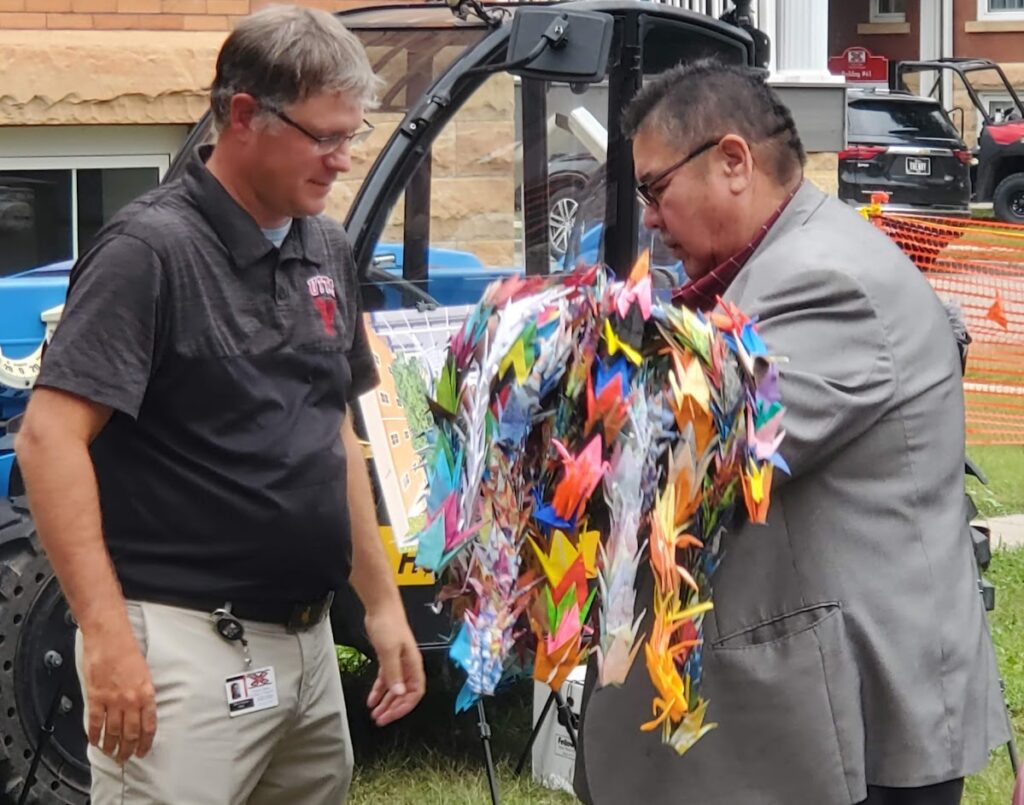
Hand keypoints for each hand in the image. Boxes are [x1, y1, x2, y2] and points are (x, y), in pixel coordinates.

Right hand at [81, 629, 156, 762]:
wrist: (109, 638)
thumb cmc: (127, 651)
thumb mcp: (145, 673)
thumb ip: (143, 693)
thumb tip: (141, 712)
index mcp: (146, 693)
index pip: (149, 726)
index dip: (146, 742)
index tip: (143, 750)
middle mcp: (130, 699)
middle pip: (130, 733)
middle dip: (128, 749)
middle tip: (125, 757)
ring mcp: (112, 700)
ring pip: (112, 731)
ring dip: (111, 746)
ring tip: (111, 753)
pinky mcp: (95, 697)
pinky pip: (94, 722)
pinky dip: (94, 735)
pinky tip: (94, 742)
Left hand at [364, 605, 424, 725]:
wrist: (380, 607)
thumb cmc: (388, 624)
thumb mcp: (389, 651)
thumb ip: (394, 673)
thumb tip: (399, 692)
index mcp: (413, 664)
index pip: (415, 692)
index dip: (405, 706)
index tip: (391, 715)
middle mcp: (408, 665)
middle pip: (405, 693)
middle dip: (393, 708)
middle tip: (380, 719)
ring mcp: (398, 662)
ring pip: (395, 688)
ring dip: (386, 702)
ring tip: (375, 714)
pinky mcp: (388, 658)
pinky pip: (386, 679)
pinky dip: (379, 690)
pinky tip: (371, 699)